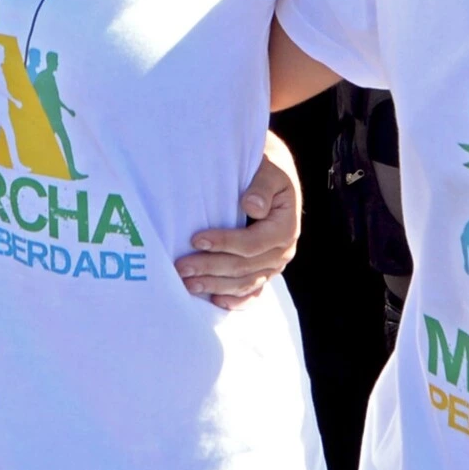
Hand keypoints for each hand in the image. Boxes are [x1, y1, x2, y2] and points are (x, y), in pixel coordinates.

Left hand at [176, 131, 299, 309]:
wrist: (274, 172)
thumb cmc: (267, 167)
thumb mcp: (269, 169)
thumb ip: (261, 186)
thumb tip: (252, 207)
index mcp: (286, 226)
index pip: (252, 243)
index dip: (224, 243)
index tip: (196, 239)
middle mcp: (283, 250)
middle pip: (245, 267)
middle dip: (212, 268)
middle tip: (182, 268)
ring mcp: (275, 264)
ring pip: (245, 282)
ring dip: (216, 285)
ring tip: (188, 284)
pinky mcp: (265, 269)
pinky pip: (253, 291)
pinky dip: (236, 300)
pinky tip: (215, 301)